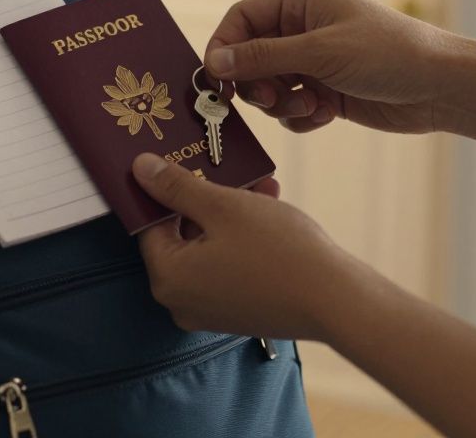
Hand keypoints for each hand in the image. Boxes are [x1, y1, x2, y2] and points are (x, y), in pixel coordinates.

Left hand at [133, 153, 366, 340]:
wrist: (336, 301)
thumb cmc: (278, 251)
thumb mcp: (223, 206)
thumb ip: (177, 187)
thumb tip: (140, 169)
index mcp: (167, 278)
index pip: (149, 224)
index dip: (164, 189)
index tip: (180, 162)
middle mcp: (181, 301)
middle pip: (182, 235)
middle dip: (206, 198)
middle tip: (225, 168)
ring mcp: (211, 310)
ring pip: (210, 247)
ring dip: (230, 213)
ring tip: (259, 185)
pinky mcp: (238, 312)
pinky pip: (229, 265)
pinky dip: (243, 238)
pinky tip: (269, 209)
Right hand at [205, 0, 461, 133]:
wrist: (439, 88)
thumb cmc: (387, 53)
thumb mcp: (320, 52)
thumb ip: (263, 57)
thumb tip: (214, 63)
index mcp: (300, 0)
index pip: (241, 19)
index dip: (224, 48)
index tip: (215, 80)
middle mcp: (303, 27)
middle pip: (249, 57)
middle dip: (257, 84)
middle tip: (271, 99)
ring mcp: (314, 60)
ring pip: (268, 87)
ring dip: (282, 104)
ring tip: (310, 107)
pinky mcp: (325, 90)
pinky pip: (291, 108)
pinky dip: (301, 116)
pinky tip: (326, 114)